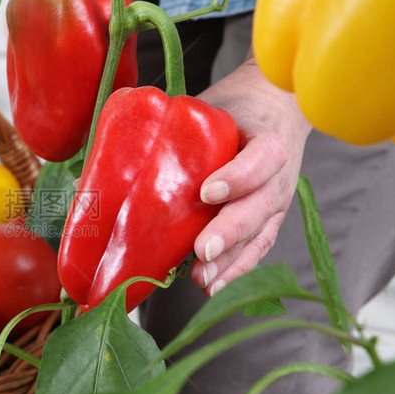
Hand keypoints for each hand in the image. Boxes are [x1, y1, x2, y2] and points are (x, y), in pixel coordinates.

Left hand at [190, 55, 311, 295]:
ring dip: (229, 262)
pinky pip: (255, 251)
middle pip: (259, 207)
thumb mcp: (214, 106)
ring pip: (257, 236)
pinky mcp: (267, 223)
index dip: (238, 176)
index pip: (262, 159)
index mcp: (266, 140)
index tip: (208, 190)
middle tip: (201, 249)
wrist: (273, 110)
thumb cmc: (234, 111)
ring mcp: (275, 203)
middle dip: (229, 231)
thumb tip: (117, 143)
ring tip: (202, 280)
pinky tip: (212, 287)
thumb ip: (182, 126)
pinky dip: (234, 271)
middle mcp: (277, 177)